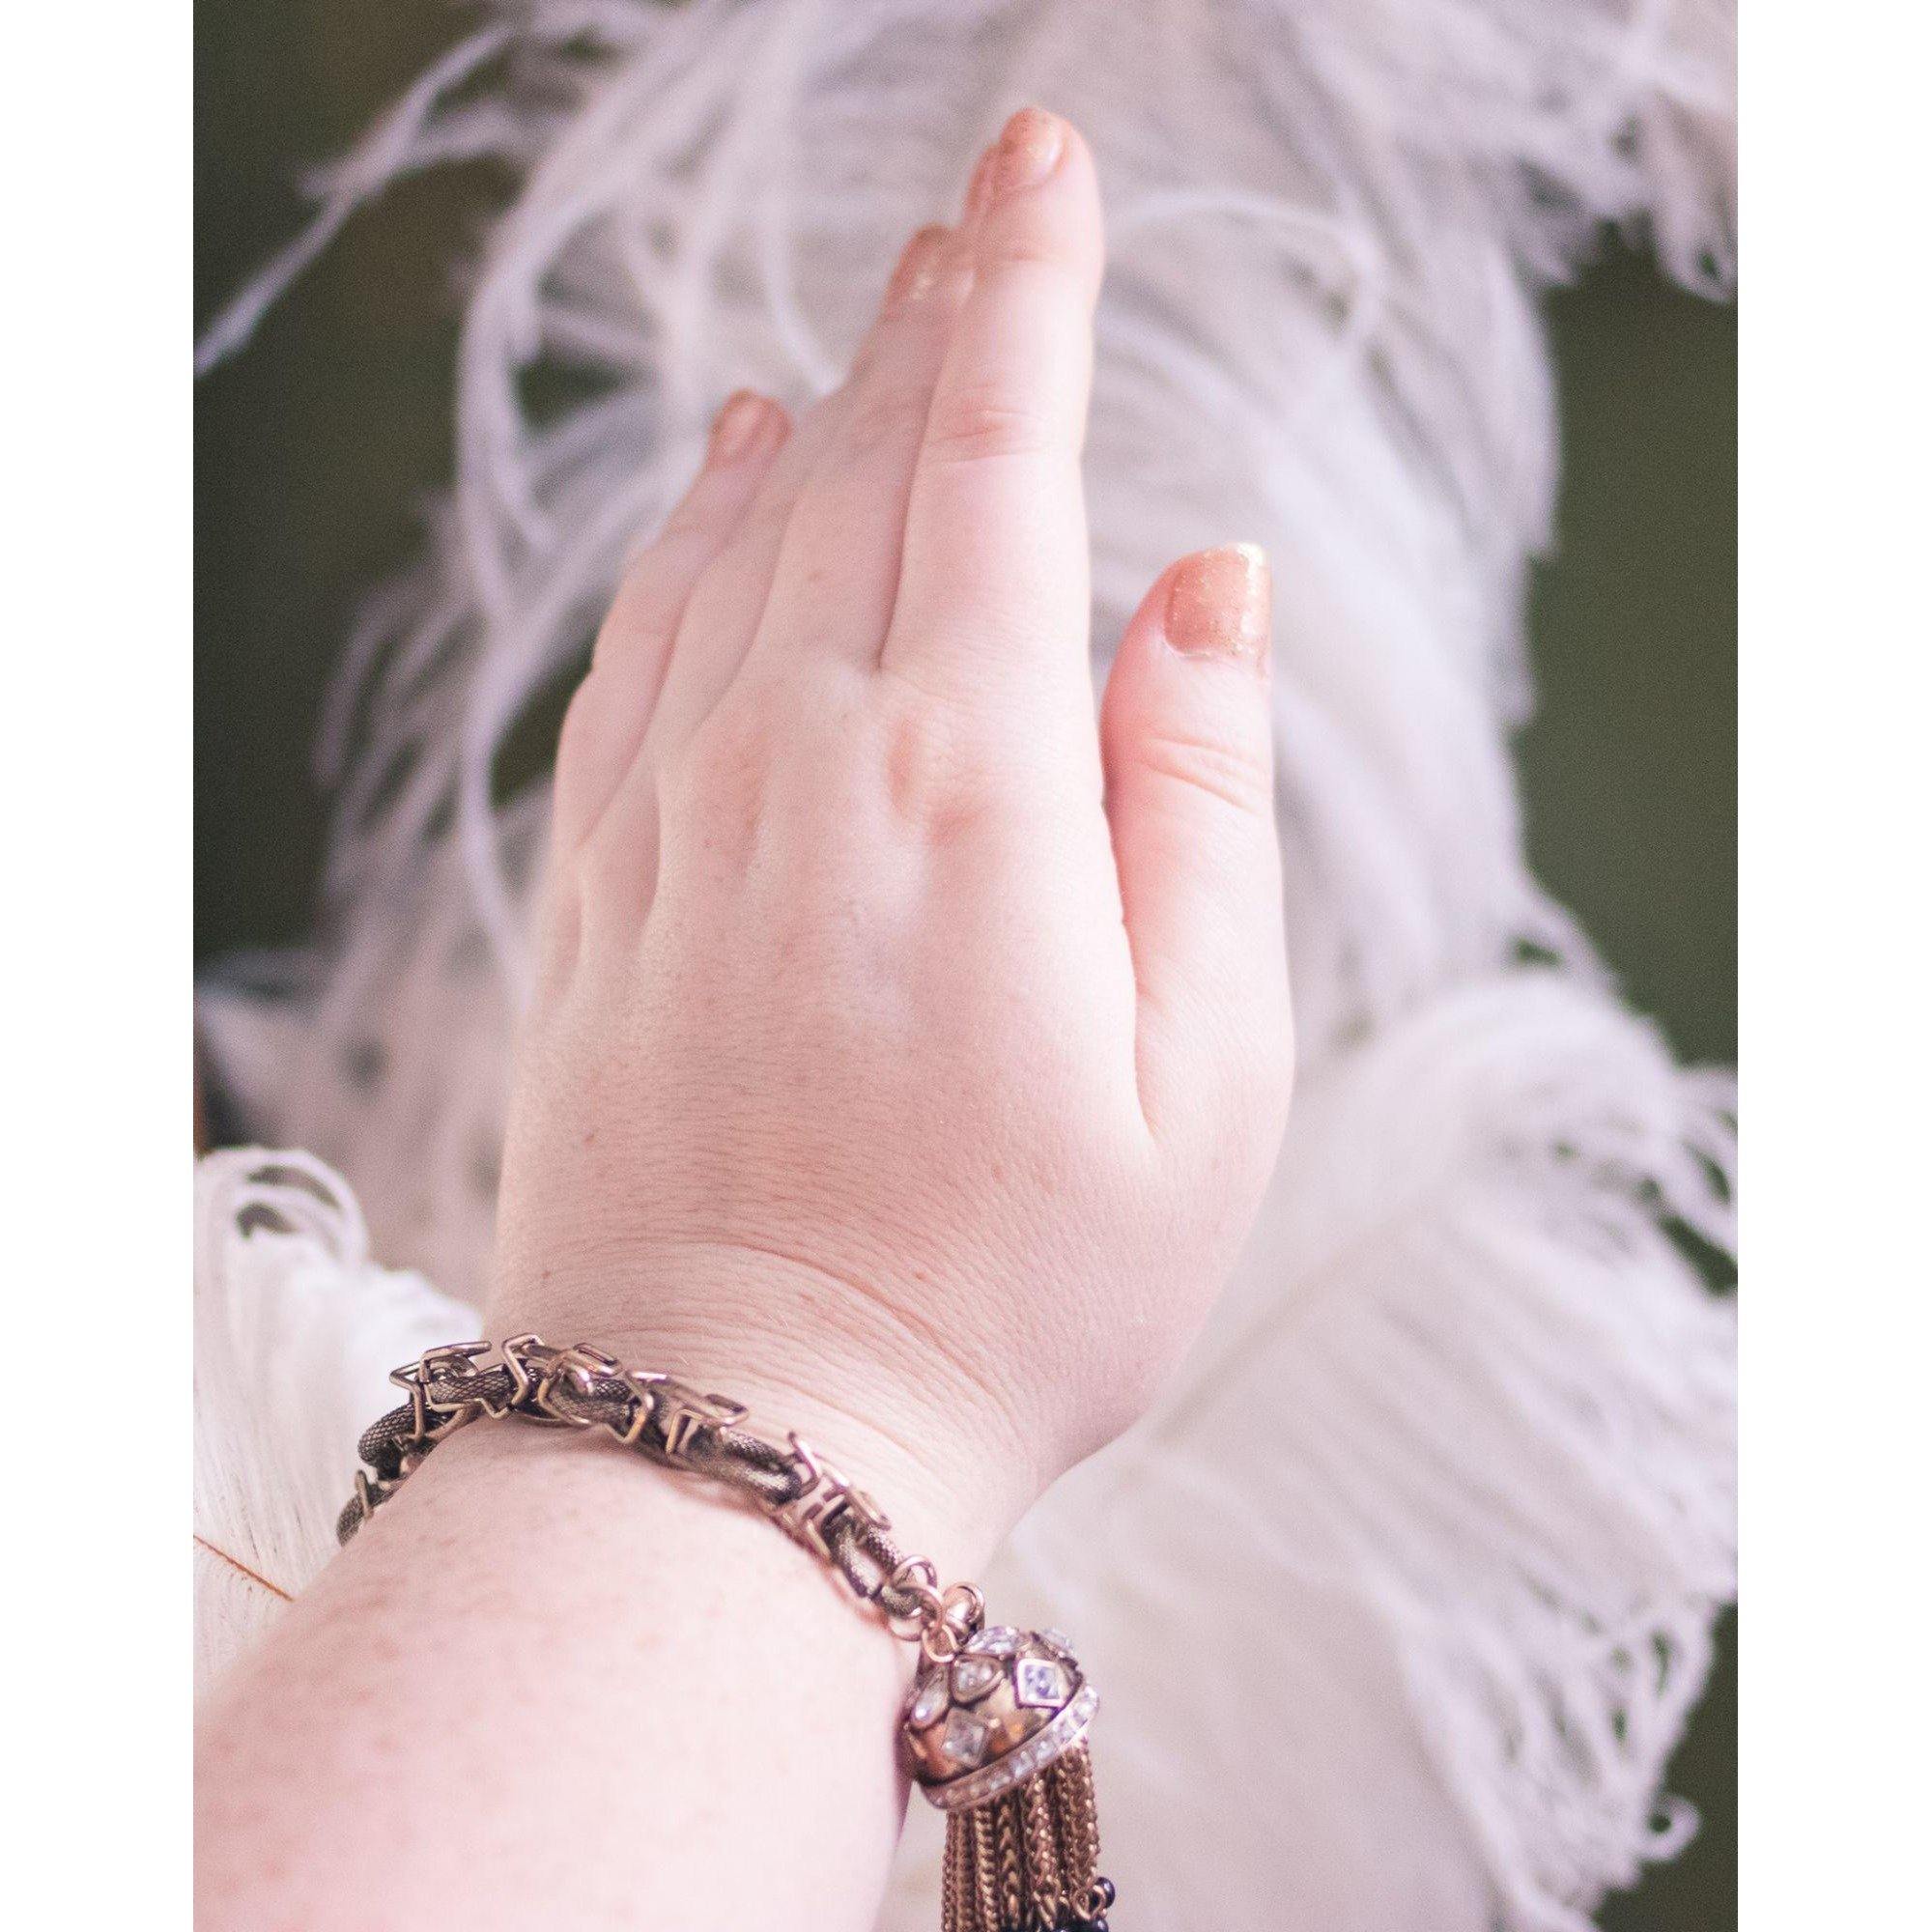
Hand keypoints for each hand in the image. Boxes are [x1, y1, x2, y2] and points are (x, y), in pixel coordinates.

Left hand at [490, 107, 1292, 1564]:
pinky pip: (637, 647)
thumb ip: (1199, 798)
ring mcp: (674, 815)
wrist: (735, 1426)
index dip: (1027, 292)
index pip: (994, 460)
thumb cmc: (1007, 1284)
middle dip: (932, 325)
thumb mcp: (1201, 1076)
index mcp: (965, 783)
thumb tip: (1200, 582)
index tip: (1042, 161)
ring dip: (814, 410)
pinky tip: (722, 477)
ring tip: (869, 325)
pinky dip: (686, 535)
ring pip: (741, 538)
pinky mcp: (598, 884)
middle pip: (862, 468)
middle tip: (981, 216)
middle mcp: (796, 757)